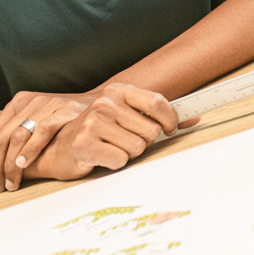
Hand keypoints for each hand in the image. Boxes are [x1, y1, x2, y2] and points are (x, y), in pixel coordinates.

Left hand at [0, 91, 91, 192]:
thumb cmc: (63, 115)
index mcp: (18, 102)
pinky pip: (42, 131)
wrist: (101, 104)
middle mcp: (29, 102)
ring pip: (16, 136)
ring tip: (9, 183)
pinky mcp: (64, 111)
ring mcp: (47, 105)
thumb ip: (3, 121)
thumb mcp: (32, 115)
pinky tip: (22, 165)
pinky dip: (30, 149)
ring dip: (9, 164)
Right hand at [18, 83, 186, 182]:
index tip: (169, 129)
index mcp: (118, 91)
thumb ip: (158, 116)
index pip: (158, 103)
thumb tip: (194, 118)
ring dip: (128, 154)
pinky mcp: (85, 143)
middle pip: (151, 131)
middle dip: (142, 141)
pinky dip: (115, 163)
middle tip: (123, 141)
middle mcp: (106, 103)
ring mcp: (94, 122)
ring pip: (138, 148)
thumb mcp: (126, 116)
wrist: (58, 148)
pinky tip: (102, 157)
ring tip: (111, 148)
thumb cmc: (98, 132)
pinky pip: (121, 160)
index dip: (170, 120)